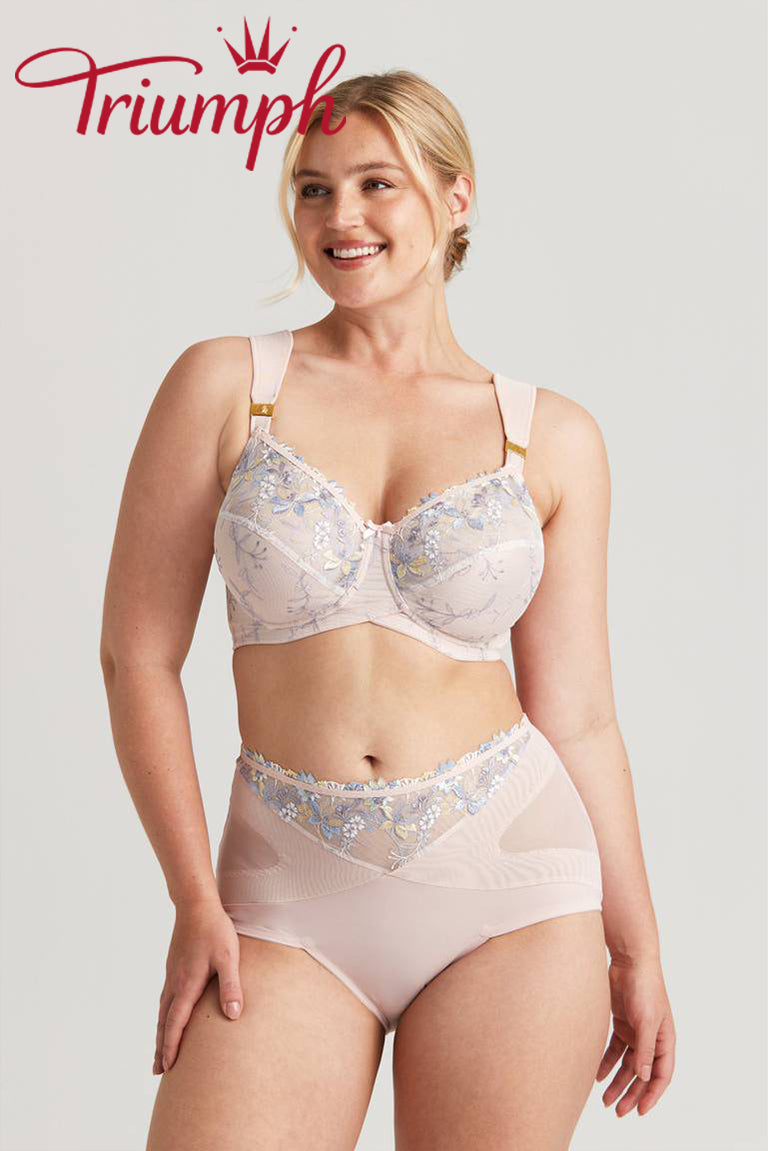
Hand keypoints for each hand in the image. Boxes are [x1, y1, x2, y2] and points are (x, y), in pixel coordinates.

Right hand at [153, 899, 242, 1075]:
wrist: (196, 905)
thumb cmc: (215, 930)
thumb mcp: (229, 958)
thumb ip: (230, 987)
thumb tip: (232, 1016)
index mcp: (187, 985)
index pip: (176, 1023)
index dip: (171, 1046)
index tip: (168, 1067)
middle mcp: (175, 983)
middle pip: (164, 1022)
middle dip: (161, 1047)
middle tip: (157, 1070)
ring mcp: (172, 975)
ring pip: (162, 1011)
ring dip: (160, 1033)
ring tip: (159, 1050)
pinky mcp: (173, 966)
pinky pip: (165, 999)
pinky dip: (163, 1016)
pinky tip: (167, 1016)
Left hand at [595, 954, 675, 1116]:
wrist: (630, 960)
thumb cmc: (645, 988)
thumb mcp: (646, 1021)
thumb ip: (645, 1049)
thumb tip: (643, 1077)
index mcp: (665, 1041)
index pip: (661, 1075)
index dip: (651, 1095)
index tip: (639, 1111)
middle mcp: (652, 1039)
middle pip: (642, 1074)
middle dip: (631, 1093)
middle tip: (618, 1111)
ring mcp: (636, 1032)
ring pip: (626, 1065)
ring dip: (617, 1082)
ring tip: (604, 1100)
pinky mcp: (621, 1024)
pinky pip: (614, 1050)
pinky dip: (607, 1063)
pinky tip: (597, 1075)